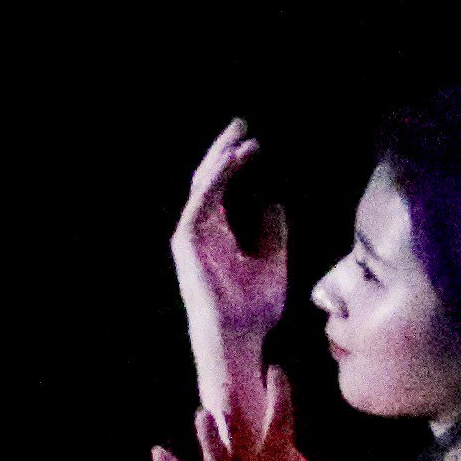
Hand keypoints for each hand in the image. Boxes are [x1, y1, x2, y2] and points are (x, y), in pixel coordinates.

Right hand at [173, 118, 288, 364]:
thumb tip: (273, 203)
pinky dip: (215, 181)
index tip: (254, 143)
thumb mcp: (273, 263)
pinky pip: (200, 201)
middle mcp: (202, 229)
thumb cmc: (254, 309)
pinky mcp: (187, 241)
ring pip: (203, 185)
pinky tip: (230, 162)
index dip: (237, 162)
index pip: (224, 187)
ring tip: (240, 139)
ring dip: (221, 160)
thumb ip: (272, 233)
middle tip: (241, 123)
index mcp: (219, 232)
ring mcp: (192, 234)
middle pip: (210, 178)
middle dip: (225, 149)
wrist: (239, 337)